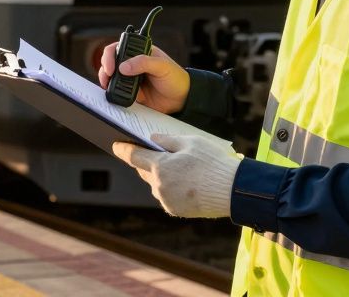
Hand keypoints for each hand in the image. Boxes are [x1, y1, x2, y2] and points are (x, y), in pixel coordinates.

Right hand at [98, 42, 189, 114]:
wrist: (182, 99)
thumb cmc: (176, 78)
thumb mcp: (162, 66)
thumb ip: (143, 63)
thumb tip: (124, 66)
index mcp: (140, 52)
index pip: (120, 47)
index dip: (111, 55)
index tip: (112, 66)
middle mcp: (133, 64)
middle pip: (111, 61)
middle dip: (106, 68)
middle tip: (108, 75)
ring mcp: (131, 77)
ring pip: (111, 75)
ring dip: (107, 79)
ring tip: (108, 84)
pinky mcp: (131, 91)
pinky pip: (117, 89)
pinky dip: (112, 90)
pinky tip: (113, 92)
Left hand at [112, 133, 239, 217]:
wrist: (232, 191)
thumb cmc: (213, 163)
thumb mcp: (190, 142)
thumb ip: (167, 140)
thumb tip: (151, 138)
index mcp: (160, 166)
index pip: (133, 156)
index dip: (123, 149)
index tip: (116, 145)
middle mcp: (159, 186)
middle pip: (144, 171)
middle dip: (148, 162)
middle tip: (159, 153)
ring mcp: (166, 200)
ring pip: (156, 184)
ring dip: (162, 176)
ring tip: (182, 168)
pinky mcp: (175, 210)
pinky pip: (167, 196)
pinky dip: (171, 188)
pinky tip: (187, 182)